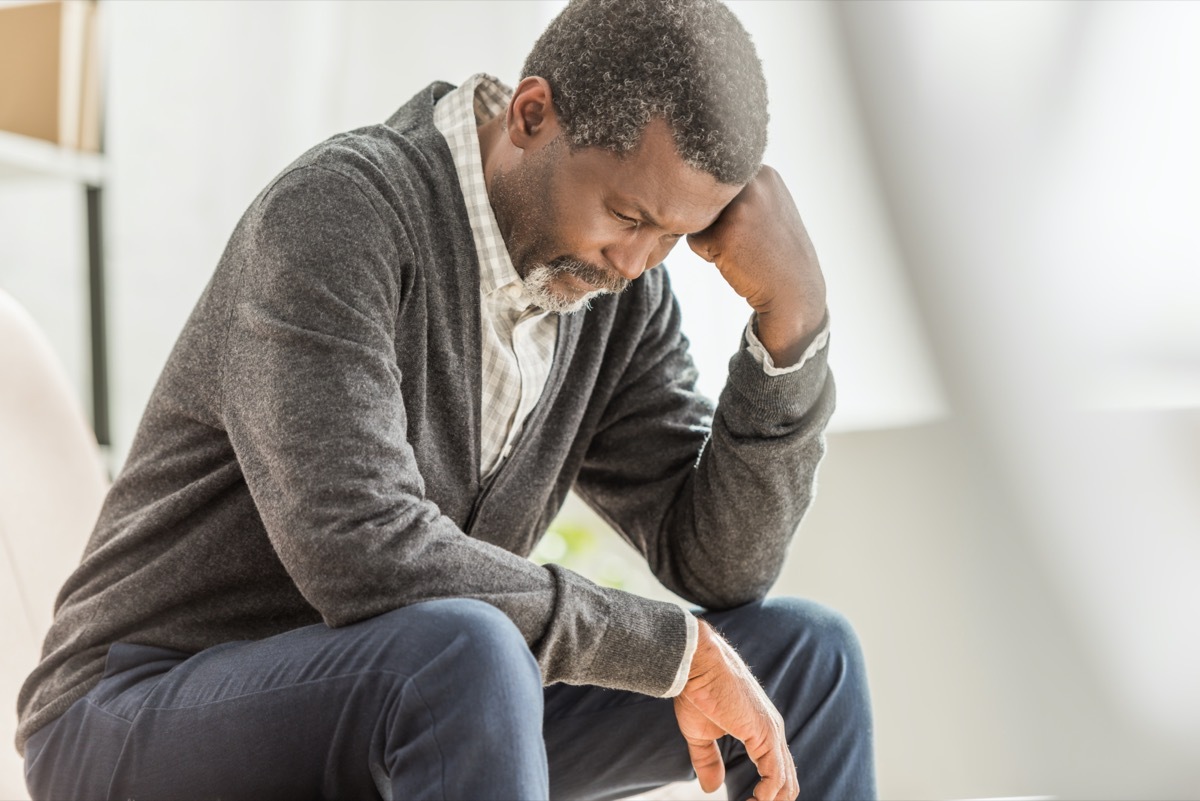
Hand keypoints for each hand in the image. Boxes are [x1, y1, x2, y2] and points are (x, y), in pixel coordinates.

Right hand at [674, 620, 797, 800]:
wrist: (696, 664)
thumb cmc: (697, 689)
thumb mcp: (701, 733)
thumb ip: (709, 760)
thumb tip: (712, 788)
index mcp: (763, 730)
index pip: (778, 772)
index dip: (765, 796)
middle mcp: (773, 732)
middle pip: (787, 782)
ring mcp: (772, 733)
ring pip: (785, 783)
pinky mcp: (764, 733)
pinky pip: (776, 774)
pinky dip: (767, 795)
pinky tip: (753, 800)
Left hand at [687, 165, 825, 367]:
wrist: (793, 291)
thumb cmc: (773, 251)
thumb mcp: (767, 205)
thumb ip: (741, 189)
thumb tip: (693, 181)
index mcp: (764, 172)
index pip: (719, 183)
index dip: (727, 208)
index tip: (752, 225)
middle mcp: (754, 183)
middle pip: (705, 197)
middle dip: (717, 220)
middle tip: (747, 240)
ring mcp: (741, 208)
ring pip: (698, 217)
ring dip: (711, 236)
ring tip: (743, 249)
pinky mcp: (725, 234)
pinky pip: (694, 240)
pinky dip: (708, 255)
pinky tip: (737, 260)